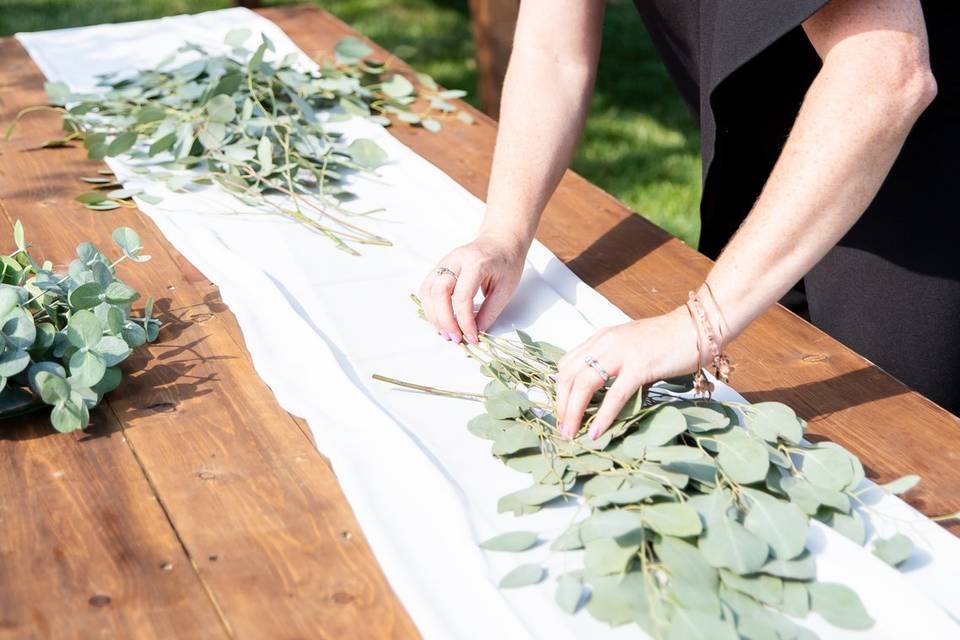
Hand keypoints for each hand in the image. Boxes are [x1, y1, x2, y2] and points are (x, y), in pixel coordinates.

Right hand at [419, 234, 526, 343]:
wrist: (501, 241)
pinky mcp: (439, 267)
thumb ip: (490, 312)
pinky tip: (439, 320)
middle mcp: (455, 260)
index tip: (472, 337)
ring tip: (445, 333)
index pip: (463, 297)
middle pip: (439, 292)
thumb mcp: (506, 289)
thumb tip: (475, 332)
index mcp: (476, 263)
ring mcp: (444, 262)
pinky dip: (430, 307)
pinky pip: (427, 289)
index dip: (464, 321)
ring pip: (428, 291)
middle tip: (454, 338)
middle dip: (444, 320)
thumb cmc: (506, 263)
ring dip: (433, 316)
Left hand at [555, 307, 700, 439]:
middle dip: (561, 405)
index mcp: (601, 339)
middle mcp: (605, 343)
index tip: (562, 411)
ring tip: (571, 434)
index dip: (560, 391)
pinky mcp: (640, 366)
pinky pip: (615, 395)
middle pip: (569, 376)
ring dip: (573, 412)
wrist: (698, 326)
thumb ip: (616, 366)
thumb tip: (605, 396)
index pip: (567, 365)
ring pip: (584, 384)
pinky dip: (603, 416)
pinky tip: (596, 432)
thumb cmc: (669, 340)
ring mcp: (622, 353)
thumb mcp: (632, 347)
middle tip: (562, 428)